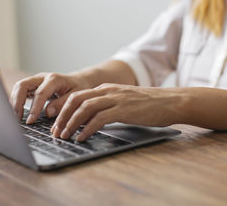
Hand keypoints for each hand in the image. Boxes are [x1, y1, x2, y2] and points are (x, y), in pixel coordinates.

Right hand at [11, 72, 90, 123]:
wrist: (78, 81)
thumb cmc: (79, 89)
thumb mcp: (76, 96)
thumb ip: (62, 104)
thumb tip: (48, 112)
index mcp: (54, 79)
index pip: (40, 93)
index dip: (34, 107)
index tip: (30, 121)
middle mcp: (42, 77)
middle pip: (23, 85)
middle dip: (17, 102)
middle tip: (16, 119)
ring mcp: (36, 80)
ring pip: (19, 87)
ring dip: (14, 101)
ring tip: (15, 117)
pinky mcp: (33, 85)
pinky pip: (20, 90)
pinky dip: (16, 100)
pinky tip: (16, 112)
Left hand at [51, 83, 185, 140]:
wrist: (171, 101)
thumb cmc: (149, 105)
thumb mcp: (124, 102)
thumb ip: (107, 107)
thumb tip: (90, 121)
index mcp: (106, 89)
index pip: (77, 97)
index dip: (64, 110)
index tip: (57, 124)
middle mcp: (108, 91)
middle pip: (76, 100)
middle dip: (62, 116)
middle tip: (55, 131)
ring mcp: (116, 99)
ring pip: (84, 108)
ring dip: (71, 123)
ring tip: (64, 136)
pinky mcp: (123, 110)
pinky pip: (99, 119)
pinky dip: (87, 129)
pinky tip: (81, 138)